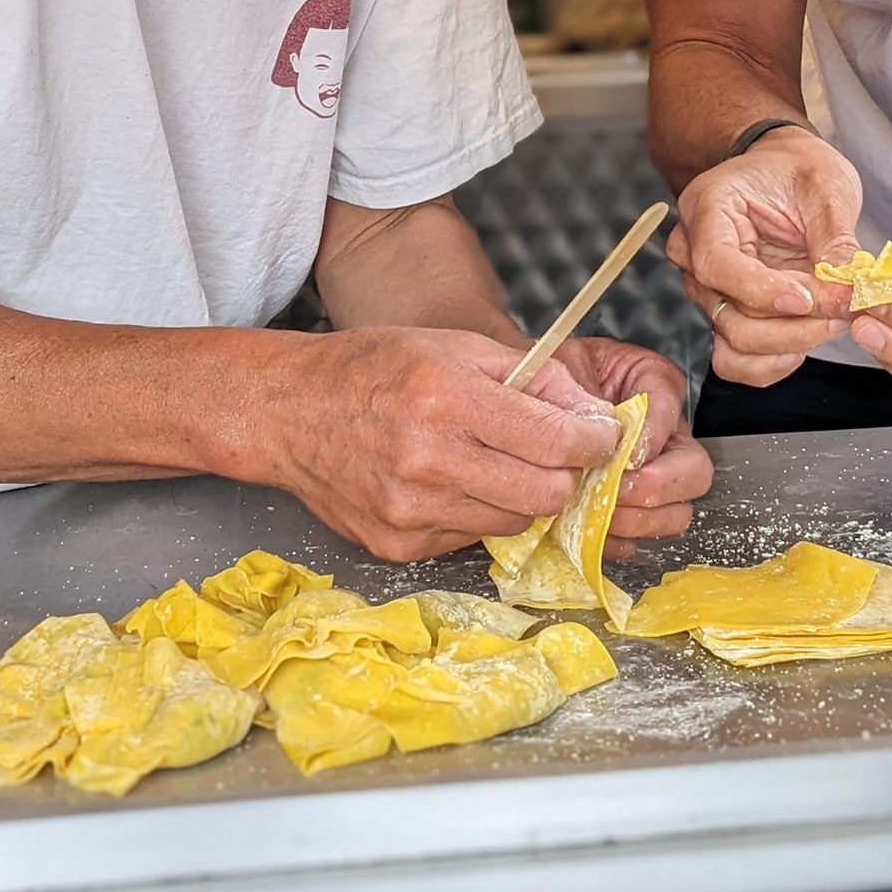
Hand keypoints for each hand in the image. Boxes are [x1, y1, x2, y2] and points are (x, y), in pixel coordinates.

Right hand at [265, 328, 622, 561]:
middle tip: (556, 453)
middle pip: (547, 494)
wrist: (288, 412)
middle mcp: (428, 460)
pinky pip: (472, 538)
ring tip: (494, 461)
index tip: (603, 437)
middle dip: (564, 473)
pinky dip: (478, 513)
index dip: (595, 442)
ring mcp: (411, 511)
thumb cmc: (373, 368)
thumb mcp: (455, 345)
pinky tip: (452, 482)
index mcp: (446, 399)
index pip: (556, 441)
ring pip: (516, 522)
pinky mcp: (398, 546)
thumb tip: (596, 415)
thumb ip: (534, 377)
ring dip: (521, 495)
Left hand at [553, 334, 713, 537]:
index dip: (651, 439)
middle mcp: (665, 435)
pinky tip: (584, 525)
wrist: (527, 401)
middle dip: (655, 487)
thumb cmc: (549, 379)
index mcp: (655, 385)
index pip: (670, 410)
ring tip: (596, 510)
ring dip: (636, 519)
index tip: (625, 454)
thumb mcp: (563, 365)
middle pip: (694, 472)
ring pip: (675, 513)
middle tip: (615, 489)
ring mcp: (653, 478)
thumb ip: (582, 390)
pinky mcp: (628, 511)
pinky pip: (638, 540)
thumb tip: (606, 434)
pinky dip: (613, 539)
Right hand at [670, 130, 864, 385]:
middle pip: (727, 313)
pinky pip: (735, 358)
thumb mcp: (826, 185)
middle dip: (791, 324)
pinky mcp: (727, 312)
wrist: (784, 172)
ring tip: (834, 321)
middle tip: (844, 309)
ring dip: (788, 343)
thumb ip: (834, 238)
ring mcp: (708, 289)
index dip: (761, 290)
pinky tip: (805, 343)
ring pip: (732, 342)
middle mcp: (695, 253)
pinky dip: (771, 363)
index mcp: (708, 209)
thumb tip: (848, 288)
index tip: (807, 299)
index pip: (717, 263)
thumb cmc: (798, 169)